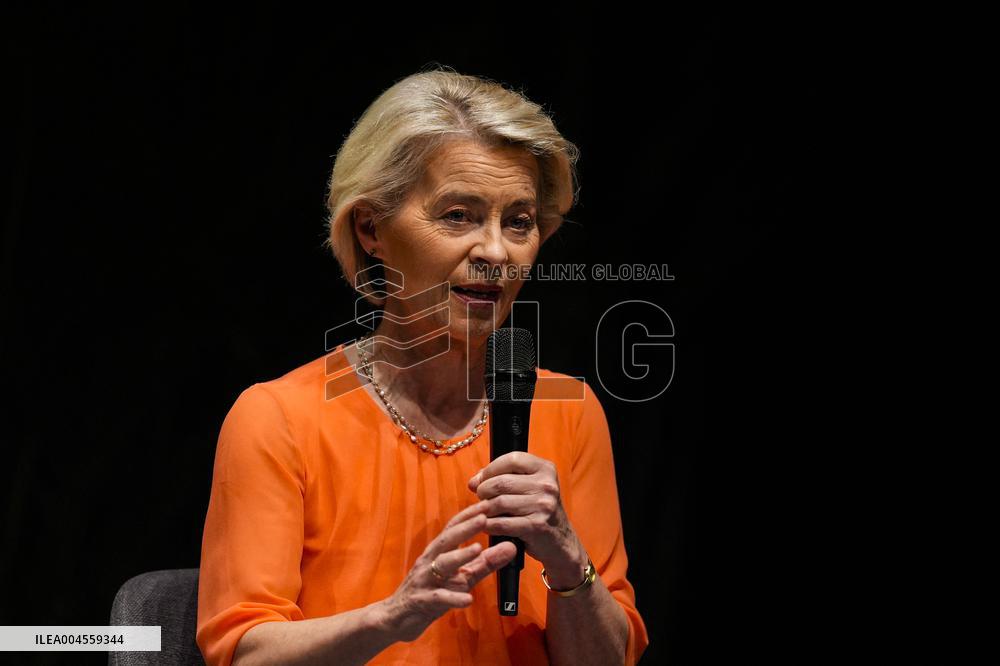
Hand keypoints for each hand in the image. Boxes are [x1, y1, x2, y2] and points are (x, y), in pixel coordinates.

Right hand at [378, 501, 516, 641]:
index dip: (470, 515)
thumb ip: (485, 563)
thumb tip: (511, 547)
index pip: (454, 527)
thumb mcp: (461, 577)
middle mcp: (430, 561)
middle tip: (484, 518)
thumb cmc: (432, 592)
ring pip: (441, 565)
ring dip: (459, 556)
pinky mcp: (422, 601)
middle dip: (465, 528)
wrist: (397, 617)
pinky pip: (438, 598)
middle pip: (447, 540)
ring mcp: (424, 580)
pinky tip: (468, 599)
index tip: (489, 503)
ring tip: (477, 549)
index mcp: (438, 552)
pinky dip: (452, 598)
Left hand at [467, 452, 586, 587]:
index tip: (482, 480)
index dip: (491, 469)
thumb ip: (503, 478)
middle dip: (484, 490)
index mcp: (546, 469)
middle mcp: (547, 485)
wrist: (560, 541)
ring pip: (499, 502)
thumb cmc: (538, 511)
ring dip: (484, 509)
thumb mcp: (529, 488)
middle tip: (481, 499)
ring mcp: (543, 505)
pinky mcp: (536, 526)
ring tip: (483, 512)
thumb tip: (474, 482)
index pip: (512, 459)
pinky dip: (489, 525)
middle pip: (501, 482)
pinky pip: (501, 523)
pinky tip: (488, 526)